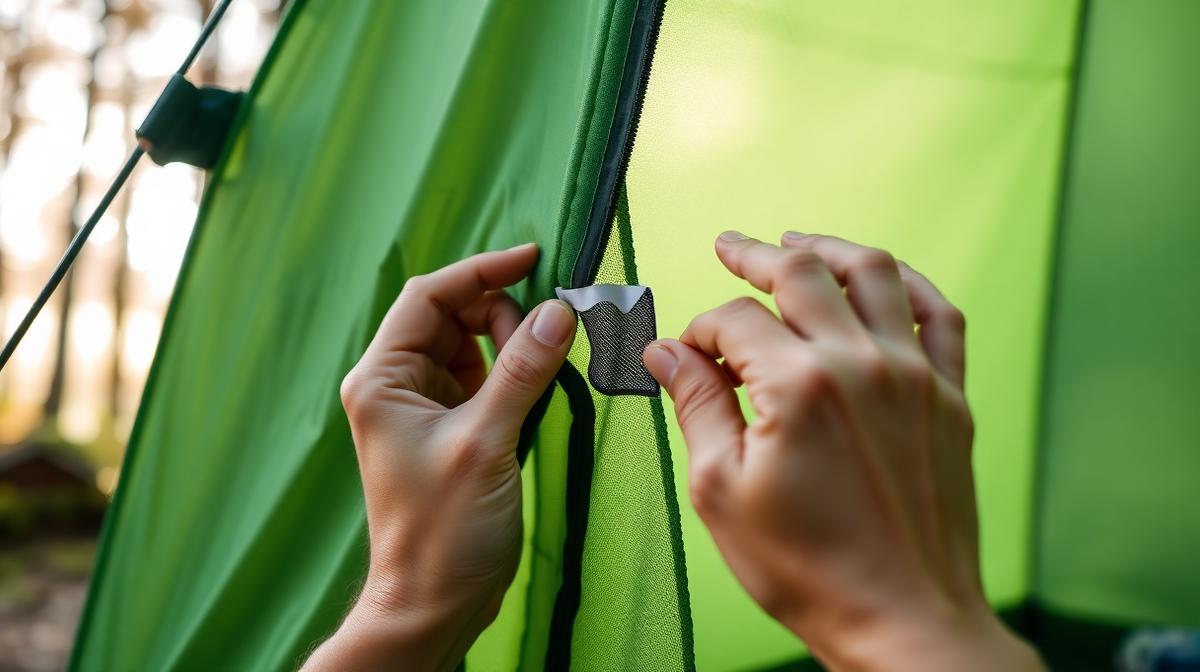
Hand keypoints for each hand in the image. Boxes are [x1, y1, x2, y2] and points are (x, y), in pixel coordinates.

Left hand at [304, 244, 575, 670]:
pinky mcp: (451, 427)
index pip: (429, 297)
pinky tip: (536, 389)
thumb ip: (522, 372)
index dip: (480, 272)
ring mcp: (424, 406)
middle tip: (546, 336)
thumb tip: (558, 312)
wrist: (434, 602)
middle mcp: (397, 385)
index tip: (531, 258)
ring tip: (542, 372)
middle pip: (452, 315)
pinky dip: (513, 373)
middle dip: (501, 314)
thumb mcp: (485, 442)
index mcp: (383, 379)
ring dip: (511, 345)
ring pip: (472, 345)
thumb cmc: (443, 531)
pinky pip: (485, 377)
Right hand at [642, 232, 1040, 670]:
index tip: (686, 352)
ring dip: (829, 248)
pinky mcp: (950, 397)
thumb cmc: (809, 568)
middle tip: (729, 245)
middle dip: (755, 254)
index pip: (735, 321)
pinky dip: (908, 284)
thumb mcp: (723, 491)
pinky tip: (882, 279)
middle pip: (802, 272)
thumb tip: (665, 352)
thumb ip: (696, 406)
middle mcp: (862, 364)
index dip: (699, 329)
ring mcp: (916, 375)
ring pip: (875, 272)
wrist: (905, 619)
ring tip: (798, 243)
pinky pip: (939, 314)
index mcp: (800, 387)